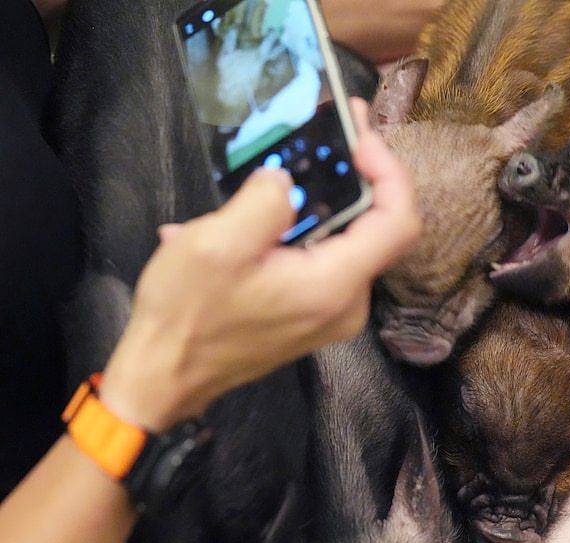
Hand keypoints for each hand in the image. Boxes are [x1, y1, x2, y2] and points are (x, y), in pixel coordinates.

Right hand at [99, 100, 420, 430]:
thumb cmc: (187, 315)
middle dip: (358, 173)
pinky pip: (323, 258)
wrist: (163, 377)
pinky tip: (251, 215)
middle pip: (378, 226)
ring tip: (284, 164)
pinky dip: (300, 228)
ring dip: (321, 198)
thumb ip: (265, 201)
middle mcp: (347, 303)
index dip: (389, 170)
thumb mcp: (216, 246)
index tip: (358, 137)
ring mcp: (332, 311)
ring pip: (349, 239)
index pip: (398, 220)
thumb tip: (288, 180)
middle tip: (333, 130)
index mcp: (334, 285)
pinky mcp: (313, 313)